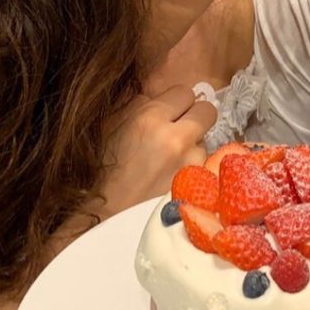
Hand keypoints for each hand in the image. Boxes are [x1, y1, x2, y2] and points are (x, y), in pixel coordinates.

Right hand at [96, 85, 216, 215]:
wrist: (105, 216)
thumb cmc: (102, 171)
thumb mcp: (111, 129)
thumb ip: (137, 107)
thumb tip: (158, 98)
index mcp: (150, 118)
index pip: (185, 92)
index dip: (177, 101)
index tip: (171, 111)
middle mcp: (175, 138)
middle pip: (208, 111)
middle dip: (196, 117)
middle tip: (181, 129)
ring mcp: (190, 163)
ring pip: (206, 141)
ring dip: (194, 146)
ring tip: (171, 161)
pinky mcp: (197, 185)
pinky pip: (204, 166)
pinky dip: (194, 168)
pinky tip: (175, 177)